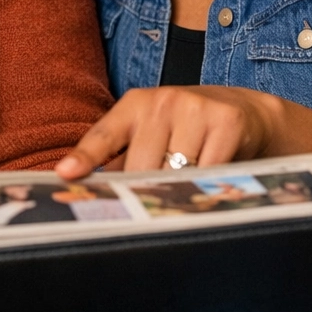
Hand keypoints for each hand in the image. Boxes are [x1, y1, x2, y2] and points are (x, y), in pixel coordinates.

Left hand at [56, 85, 283, 178]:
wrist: (245, 111)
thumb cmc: (186, 130)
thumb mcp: (151, 134)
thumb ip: (121, 159)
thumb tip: (87, 191)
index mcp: (135, 105)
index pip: (104, 135)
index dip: (85, 157)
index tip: (66, 175)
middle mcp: (163, 101)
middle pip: (141, 166)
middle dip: (144, 191)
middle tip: (148, 209)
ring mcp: (196, 108)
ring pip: (176, 173)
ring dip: (178, 192)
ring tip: (184, 193)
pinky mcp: (227, 122)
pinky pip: (209, 172)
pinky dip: (206, 188)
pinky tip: (210, 187)